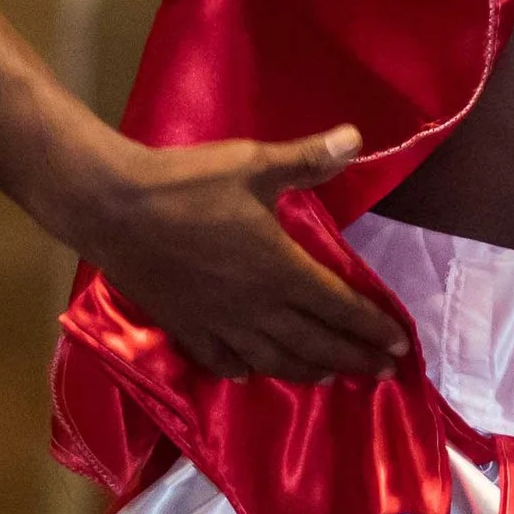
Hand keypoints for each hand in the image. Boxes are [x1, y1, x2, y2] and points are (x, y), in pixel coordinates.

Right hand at [64, 123, 409, 381]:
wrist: (112, 208)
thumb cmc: (187, 184)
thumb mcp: (254, 164)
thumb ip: (307, 159)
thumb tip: (356, 137)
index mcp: (281, 269)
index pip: (341, 307)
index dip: (374, 328)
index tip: (400, 346)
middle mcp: (257, 307)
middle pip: (316, 344)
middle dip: (355, 358)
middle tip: (383, 372)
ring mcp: (219, 324)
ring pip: (274, 360)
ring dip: (309, 370)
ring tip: (331, 376)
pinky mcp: (184, 328)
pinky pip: (222, 360)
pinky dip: (244, 370)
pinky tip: (249, 374)